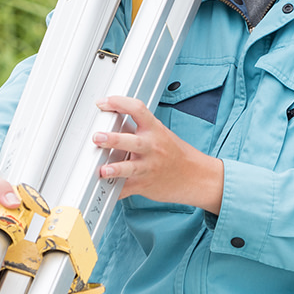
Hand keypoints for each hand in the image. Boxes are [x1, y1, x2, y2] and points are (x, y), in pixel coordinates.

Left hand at [92, 96, 223, 212]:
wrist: (196, 177)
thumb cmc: (175, 153)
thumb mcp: (160, 133)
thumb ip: (140, 127)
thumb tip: (113, 117)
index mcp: (154, 130)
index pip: (137, 110)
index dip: (119, 103)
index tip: (103, 102)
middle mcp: (152, 148)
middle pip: (132, 141)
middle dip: (113, 139)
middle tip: (97, 137)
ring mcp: (148, 167)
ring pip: (130, 168)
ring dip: (115, 169)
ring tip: (103, 170)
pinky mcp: (144, 184)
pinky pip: (126, 189)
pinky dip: (114, 191)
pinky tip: (103, 190)